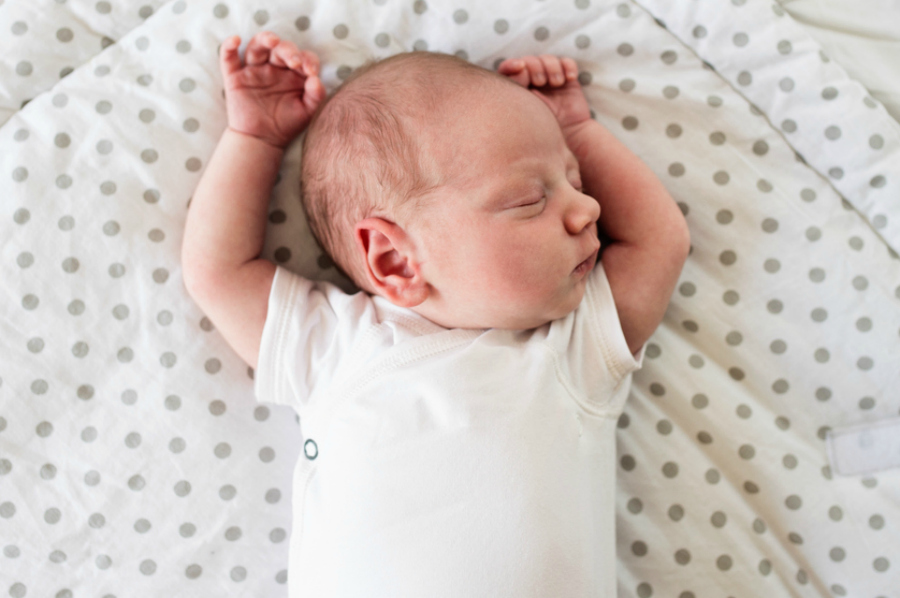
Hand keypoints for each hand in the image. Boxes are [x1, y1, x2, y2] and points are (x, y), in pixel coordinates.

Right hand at [219, 31, 326, 148]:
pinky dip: (228, 47)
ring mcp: (254, 70)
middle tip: (295, 62)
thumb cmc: (287, 124)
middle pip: (280, 49)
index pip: (302, 57)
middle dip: (289, 51)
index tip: (311, 72)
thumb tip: (316, 79)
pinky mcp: (235, 77)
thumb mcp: (307, 112)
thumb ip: (315, 96)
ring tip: (273, 41)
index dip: (308, 60)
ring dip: (265, 40)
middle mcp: (274, 68)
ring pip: (257, 47)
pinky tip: (236, 40)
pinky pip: (228, 58)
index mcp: (293, 73)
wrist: (262, 141)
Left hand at [498, 55, 589, 136]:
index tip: (519, 67)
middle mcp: (532, 82)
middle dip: (535, 67)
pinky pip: (567, 63)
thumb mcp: (527, 112)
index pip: (508, 70)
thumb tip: (521, 71)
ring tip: (557, 83)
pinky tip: (569, 78)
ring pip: (547, 59)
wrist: (570, 137)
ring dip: (552, 67)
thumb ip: (521, 94)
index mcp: (517, 90)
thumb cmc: (543, 130)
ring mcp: (549, 79)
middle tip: (541, 81)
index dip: (511, 65)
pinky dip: (568, 67)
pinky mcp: (566, 79)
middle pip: (529, 61)